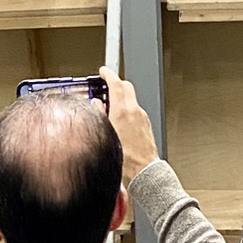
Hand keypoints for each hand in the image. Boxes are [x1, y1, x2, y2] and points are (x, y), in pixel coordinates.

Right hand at [99, 66, 158, 183]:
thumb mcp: (106, 134)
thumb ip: (100, 115)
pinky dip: (126, 109)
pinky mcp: (145, 124)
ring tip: (109, 108)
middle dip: (115, 83)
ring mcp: (142, 117)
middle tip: (105, 86)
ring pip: (130, 99)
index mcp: (123, 110)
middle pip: (126, 87)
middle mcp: (135, 111)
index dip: (108, 75)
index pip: (116, 84)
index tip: (103, 72)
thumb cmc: (127, 158)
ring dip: (120, 98)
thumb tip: (97, 105)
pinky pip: (135, 110)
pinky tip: (119, 121)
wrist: (144, 170)